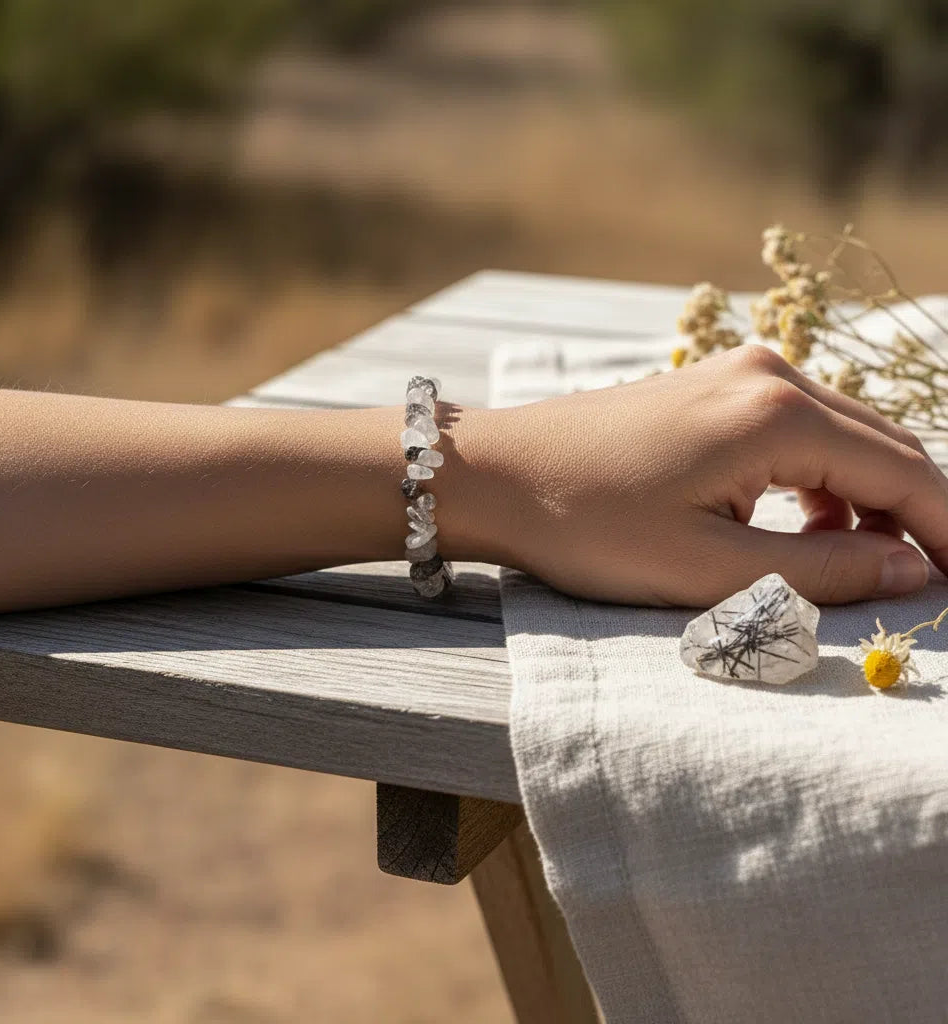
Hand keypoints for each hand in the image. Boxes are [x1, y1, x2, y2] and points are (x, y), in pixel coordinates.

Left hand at [487, 345, 947, 605]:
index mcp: (778, 414)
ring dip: (868, 499)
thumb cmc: (587, 525)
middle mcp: (770, 374)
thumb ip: (820, 570)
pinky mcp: (712, 387)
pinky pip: (799, 431)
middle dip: (919, 515)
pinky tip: (802, 524)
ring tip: (860, 565)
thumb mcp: (707, 568)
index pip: (906, 473)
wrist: (496, 474)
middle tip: (927, 582)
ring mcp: (738, 372)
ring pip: (845, 437)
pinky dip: (821, 479)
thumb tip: (911, 571)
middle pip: (887, 445)